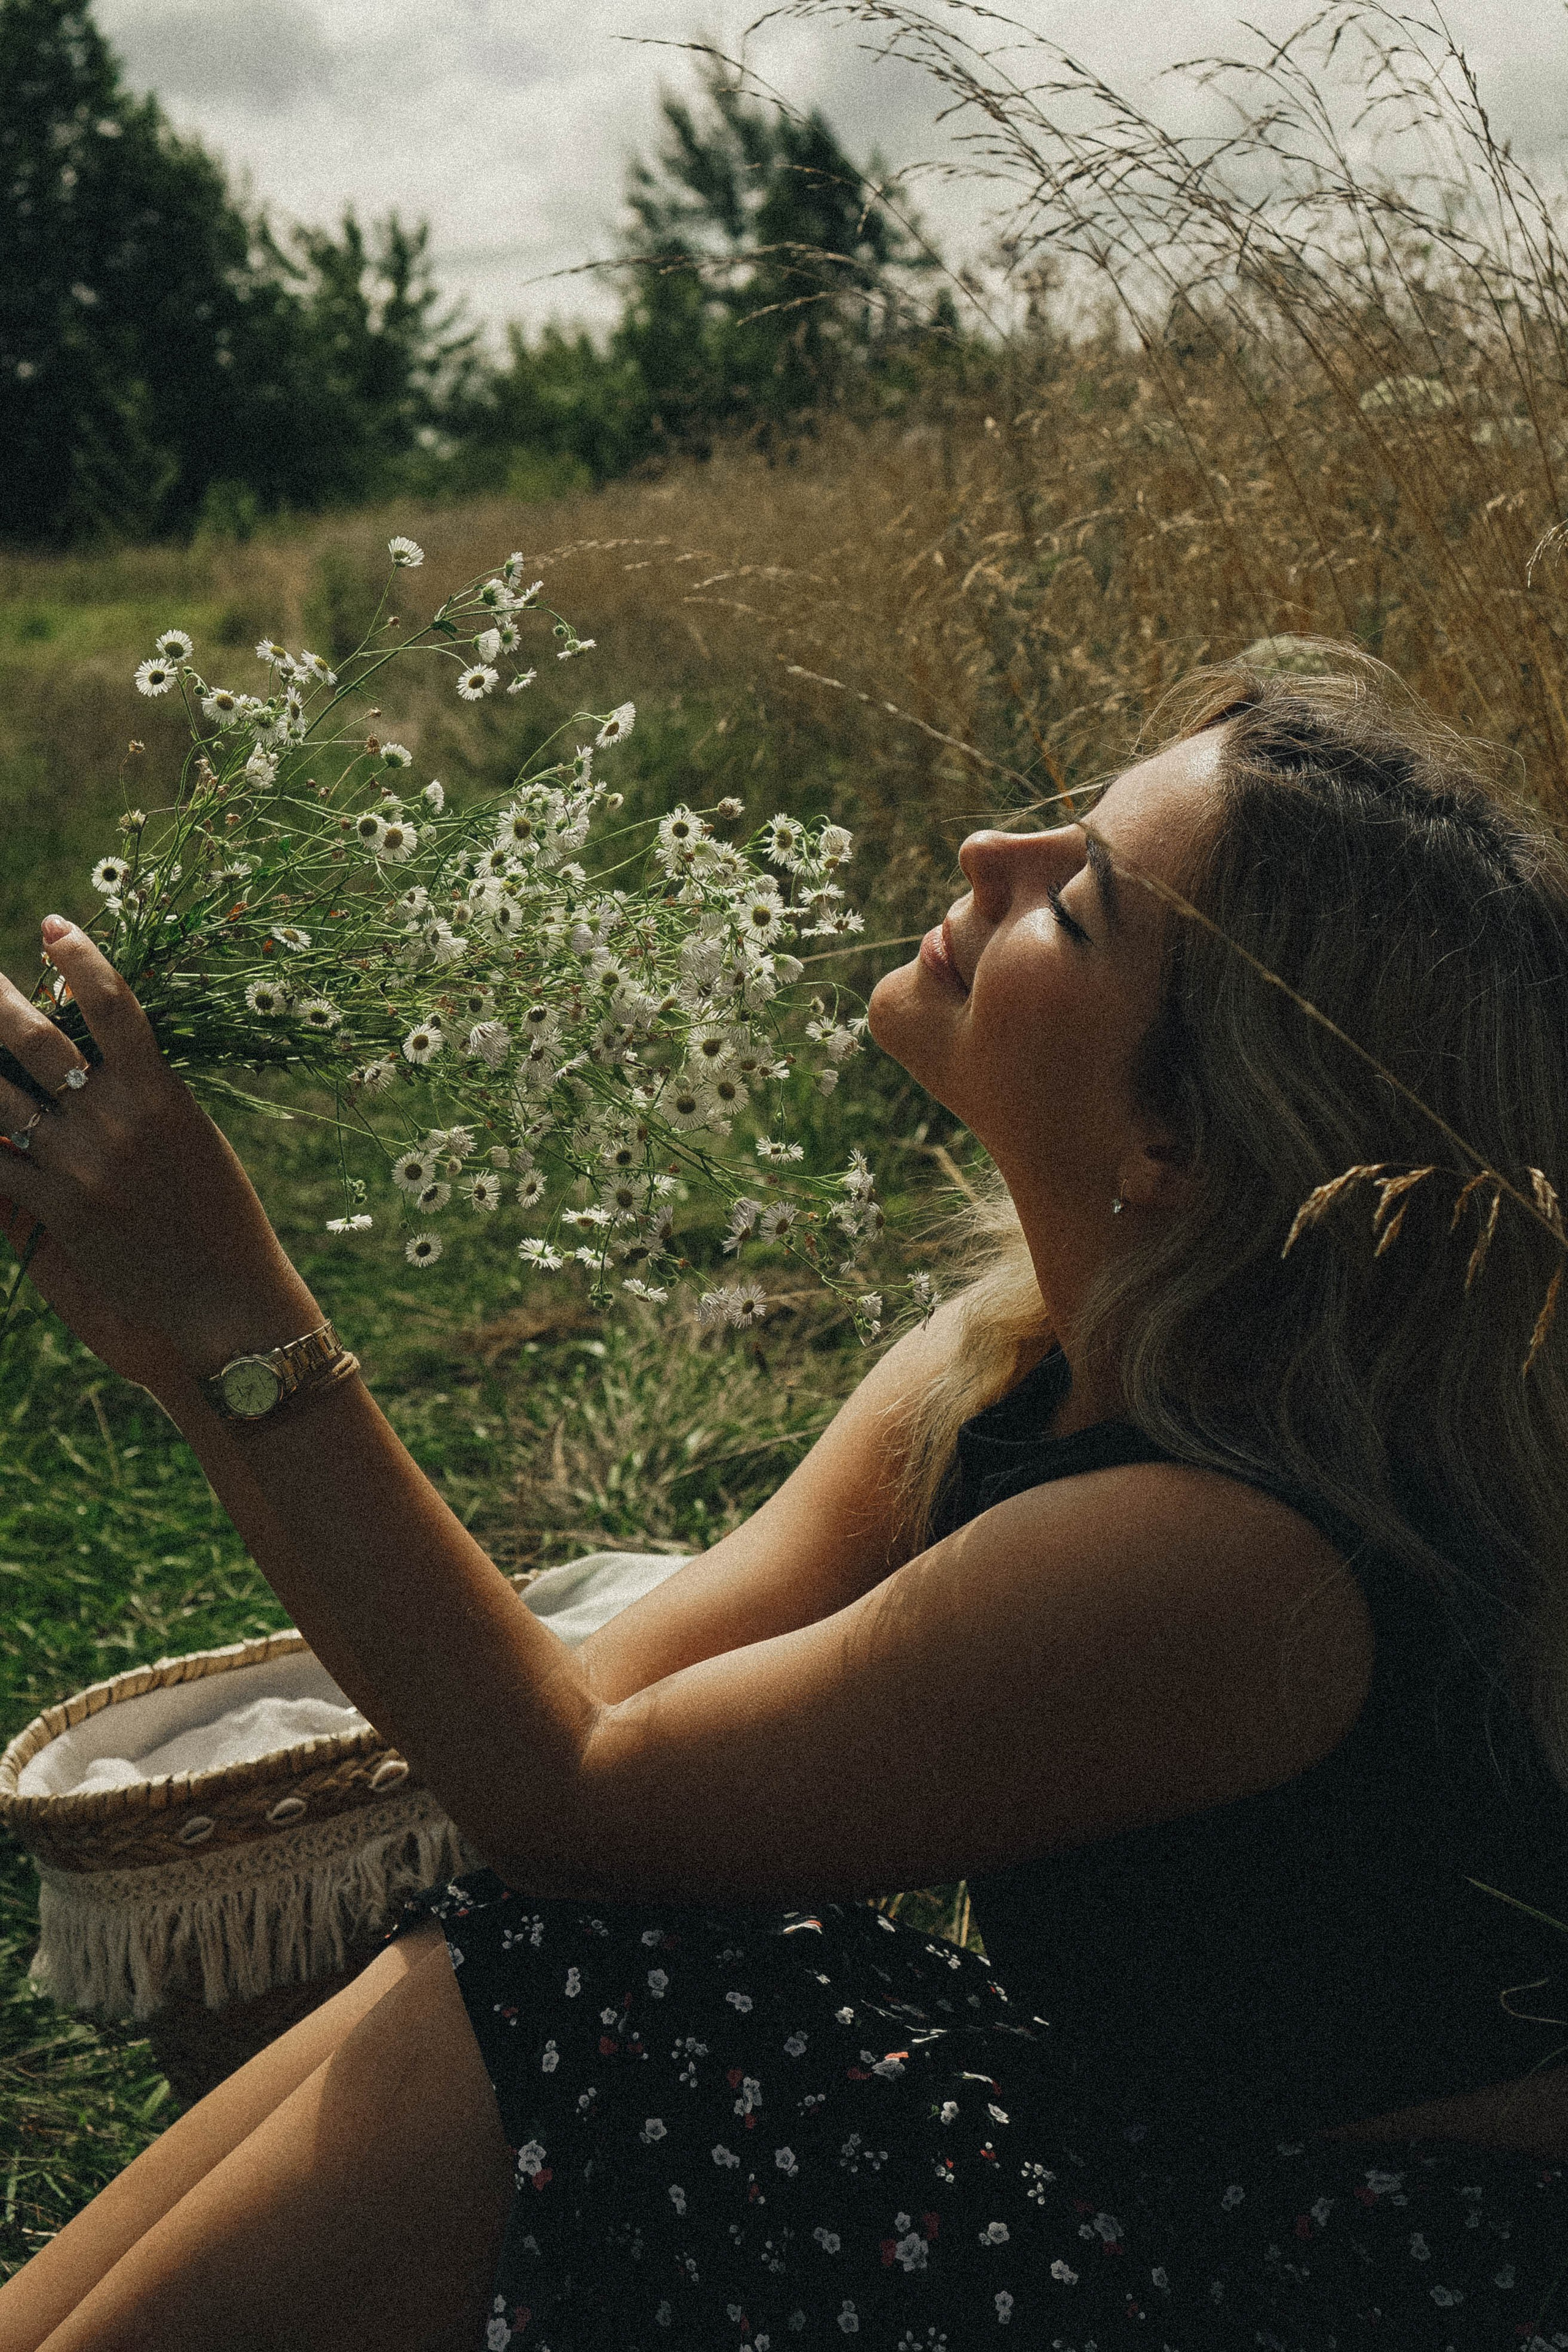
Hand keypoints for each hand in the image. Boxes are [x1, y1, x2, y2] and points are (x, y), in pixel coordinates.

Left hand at [0, 918, 321, 1374]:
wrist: (225, 1297)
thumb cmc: (220, 1217)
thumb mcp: (193, 1142)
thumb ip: (147, 1099)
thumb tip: (107, 1060)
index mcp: (161, 1095)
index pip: (115, 1006)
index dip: (81, 958)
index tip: (56, 925)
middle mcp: (116, 1121)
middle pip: (37, 1039)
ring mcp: (81, 1164)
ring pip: (0, 1096)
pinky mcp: (56, 1209)